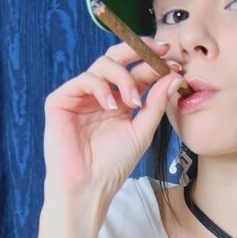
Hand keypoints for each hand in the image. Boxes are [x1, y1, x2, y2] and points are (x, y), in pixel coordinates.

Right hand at [43, 40, 181, 204]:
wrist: (89, 186)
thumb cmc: (114, 164)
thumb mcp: (142, 131)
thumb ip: (156, 103)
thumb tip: (174, 76)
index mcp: (119, 101)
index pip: (136, 72)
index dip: (154, 64)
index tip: (175, 63)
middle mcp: (99, 94)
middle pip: (117, 58)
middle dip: (139, 50)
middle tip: (159, 52)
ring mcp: (80, 95)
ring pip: (103, 64)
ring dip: (124, 77)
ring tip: (132, 101)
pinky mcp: (61, 100)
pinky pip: (84, 79)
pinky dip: (101, 88)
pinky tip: (111, 106)